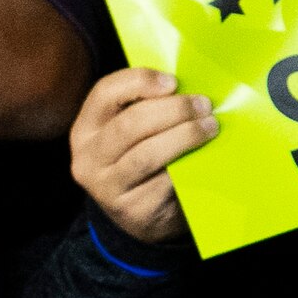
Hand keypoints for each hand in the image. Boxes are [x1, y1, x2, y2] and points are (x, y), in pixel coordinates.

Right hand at [70, 67, 213, 247]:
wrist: (142, 216)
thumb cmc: (143, 161)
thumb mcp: (134, 134)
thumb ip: (148, 108)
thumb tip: (189, 83)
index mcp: (86, 129)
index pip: (104, 93)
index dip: (140, 81)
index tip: (174, 82)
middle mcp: (89, 158)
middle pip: (130, 124)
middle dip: (174, 110)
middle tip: (205, 105)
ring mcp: (108, 187)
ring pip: (148, 154)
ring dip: (185, 135)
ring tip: (211, 127)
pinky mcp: (133, 209)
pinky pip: (164, 182)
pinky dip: (189, 165)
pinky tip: (207, 155)